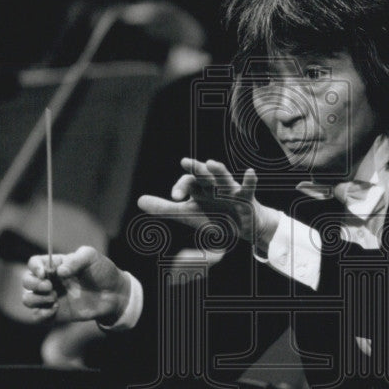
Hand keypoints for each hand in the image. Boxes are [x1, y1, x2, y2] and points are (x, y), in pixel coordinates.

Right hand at [22, 245, 130, 323]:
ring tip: (54, 298)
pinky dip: (41, 314)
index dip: (34, 267)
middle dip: (33, 284)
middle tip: (50, 287)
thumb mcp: (91, 257)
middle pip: (26, 281)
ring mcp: (52, 297)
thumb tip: (59, 271)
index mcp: (56, 265)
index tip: (44, 273)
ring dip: (36, 299)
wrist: (114, 294)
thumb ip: (76, 260)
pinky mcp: (56, 314)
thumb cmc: (103, 271)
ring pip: (27, 299)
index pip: (34, 263)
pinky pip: (37, 316)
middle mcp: (50, 281)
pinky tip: (55, 309)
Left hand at [136, 158, 279, 252]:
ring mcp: (230, 191)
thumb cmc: (215, 216)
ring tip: (210, 163)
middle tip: (184, 162)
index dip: (180, 187)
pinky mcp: (246, 199)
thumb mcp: (188, 214)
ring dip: (218, 171)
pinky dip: (249, 181)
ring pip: (223, 178)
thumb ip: (165, 208)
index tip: (174, 198)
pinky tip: (250, 172)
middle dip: (195, 170)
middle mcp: (214, 187)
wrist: (243, 227)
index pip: (188, 182)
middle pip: (204, 175)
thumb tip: (139, 201)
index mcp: (200, 189)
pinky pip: (247, 188)